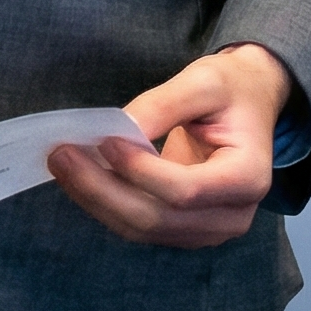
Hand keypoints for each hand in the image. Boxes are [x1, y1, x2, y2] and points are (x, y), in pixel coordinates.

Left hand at [46, 44, 293, 248]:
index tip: (105, 140)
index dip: (141, 172)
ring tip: (62, 164)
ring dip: (97, 200)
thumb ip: (163, 105)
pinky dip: (107, 203)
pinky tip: (80, 175)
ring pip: (144, 228)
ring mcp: (207, 229)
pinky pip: (140, 224)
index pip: (187, 190)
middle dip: (104, 191)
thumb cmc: (230, 89)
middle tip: (62, 155)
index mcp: (247, 178)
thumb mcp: (203, 81)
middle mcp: (231, 216)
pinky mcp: (184, 228)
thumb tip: (118, 130)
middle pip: (158, 218)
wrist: (248, 105)